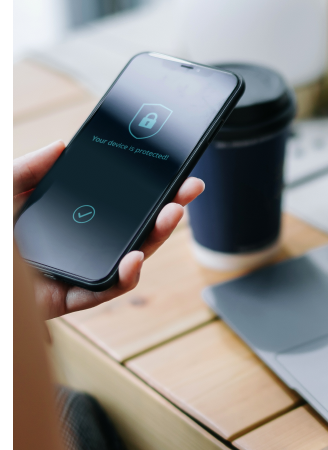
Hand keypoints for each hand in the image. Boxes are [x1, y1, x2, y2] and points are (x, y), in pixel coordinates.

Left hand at [14, 140, 204, 319]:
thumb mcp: (3, 191)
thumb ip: (27, 169)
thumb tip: (61, 147)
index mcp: (64, 221)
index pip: (113, 205)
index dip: (144, 192)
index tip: (168, 172)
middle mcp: (75, 248)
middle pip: (130, 232)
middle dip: (163, 212)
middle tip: (187, 189)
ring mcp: (72, 276)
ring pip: (127, 262)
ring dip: (155, 240)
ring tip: (172, 215)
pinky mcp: (62, 302)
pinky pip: (101, 293)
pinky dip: (124, 278)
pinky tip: (135, 258)